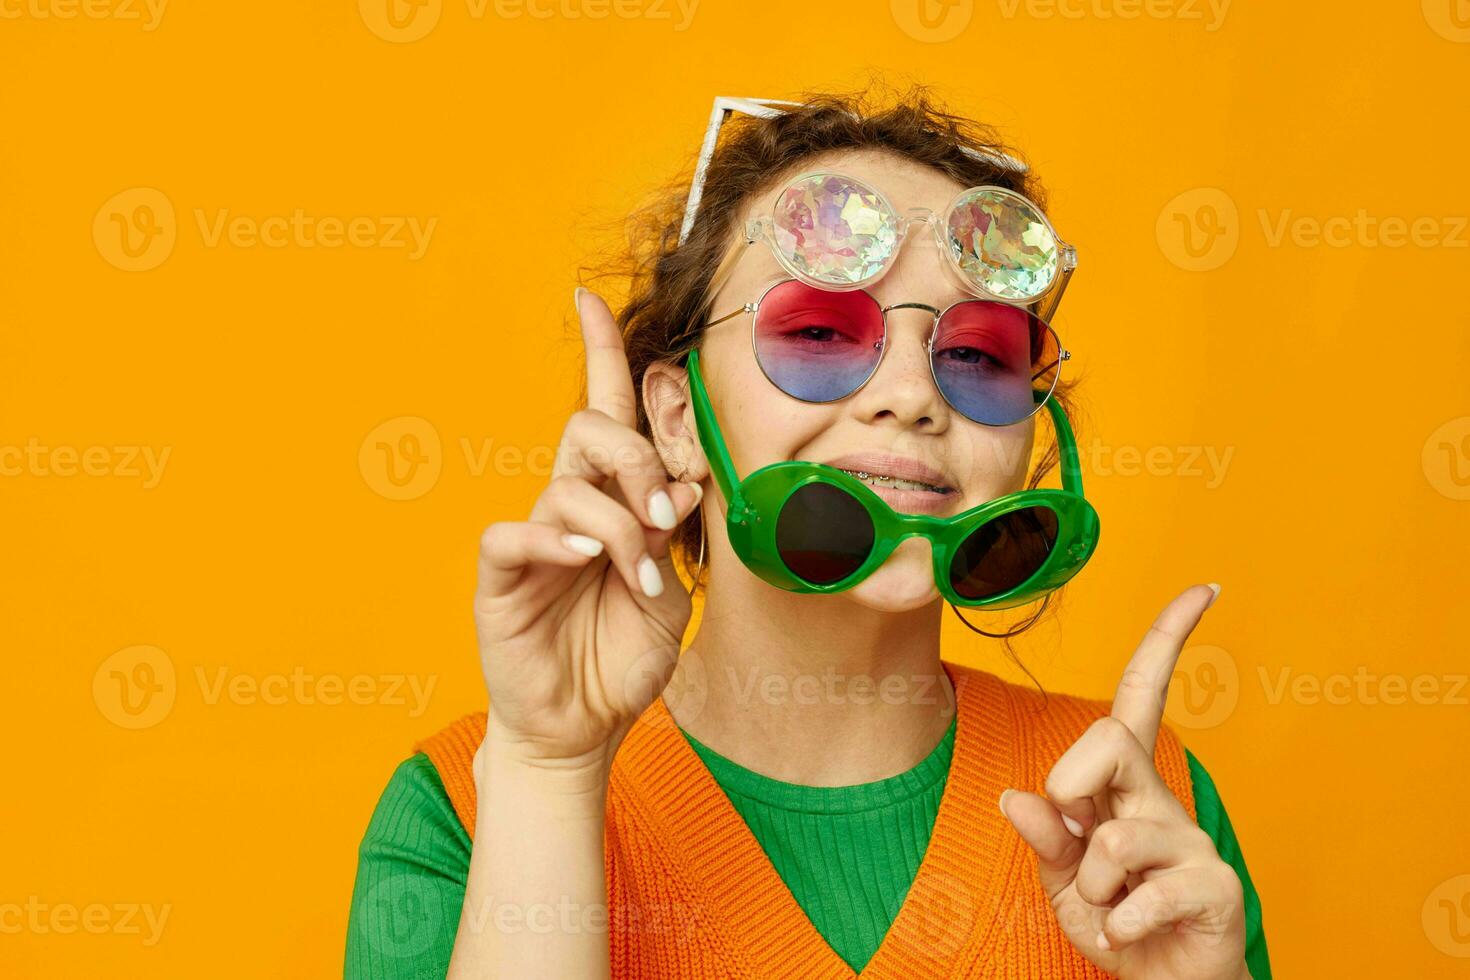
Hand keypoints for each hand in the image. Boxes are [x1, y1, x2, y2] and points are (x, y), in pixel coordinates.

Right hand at [472, 287, 702, 777]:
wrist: (584, 723)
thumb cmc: (624, 653)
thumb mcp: (672, 590)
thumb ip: (675, 531)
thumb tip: (690, 475)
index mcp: (610, 499)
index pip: (606, 412)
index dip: (599, 354)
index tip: (589, 298)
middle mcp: (569, 504)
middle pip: (591, 430)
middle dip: (638, 461)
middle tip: (665, 517)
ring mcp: (533, 537)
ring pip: (568, 482)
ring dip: (617, 522)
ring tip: (638, 573)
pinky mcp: (500, 574)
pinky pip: (517, 531)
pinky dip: (556, 540)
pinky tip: (586, 562)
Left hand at [999, 584, 1249, 979]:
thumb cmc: (1115, 923)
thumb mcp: (1061, 880)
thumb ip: (1043, 837)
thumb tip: (1018, 797)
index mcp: (1125, 785)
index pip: (1144, 695)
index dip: (1167, 640)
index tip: (1204, 588)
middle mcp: (1163, 800)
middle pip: (1109, 739)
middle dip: (1071, 787)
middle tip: (1076, 838)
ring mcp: (1193, 841)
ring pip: (1116, 834)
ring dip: (1092, 884)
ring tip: (1108, 910)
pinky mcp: (1215, 887)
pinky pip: (1144, 893)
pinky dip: (1118, 924)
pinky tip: (1129, 935)